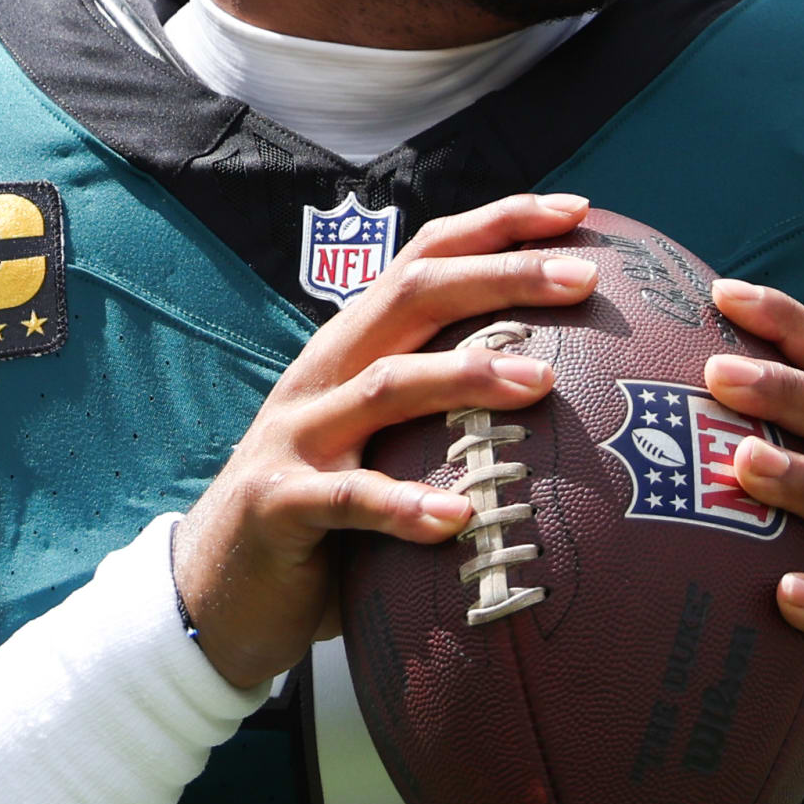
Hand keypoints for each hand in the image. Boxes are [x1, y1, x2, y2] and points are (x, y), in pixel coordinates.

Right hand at [174, 193, 601, 690]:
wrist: (219, 590)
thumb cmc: (331, 521)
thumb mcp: (387, 446)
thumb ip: (447, 412)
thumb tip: (568, 391)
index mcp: (354, 349)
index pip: (425, 260)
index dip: (498, 227)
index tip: (578, 213)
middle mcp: (324, 375)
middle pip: (414, 296)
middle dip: (501, 276)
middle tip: (584, 277)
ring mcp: (297, 436)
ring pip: (385, 386)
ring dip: (467, 376)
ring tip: (544, 382)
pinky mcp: (278, 504)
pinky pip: (347, 500)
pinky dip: (403, 504)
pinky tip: (458, 517)